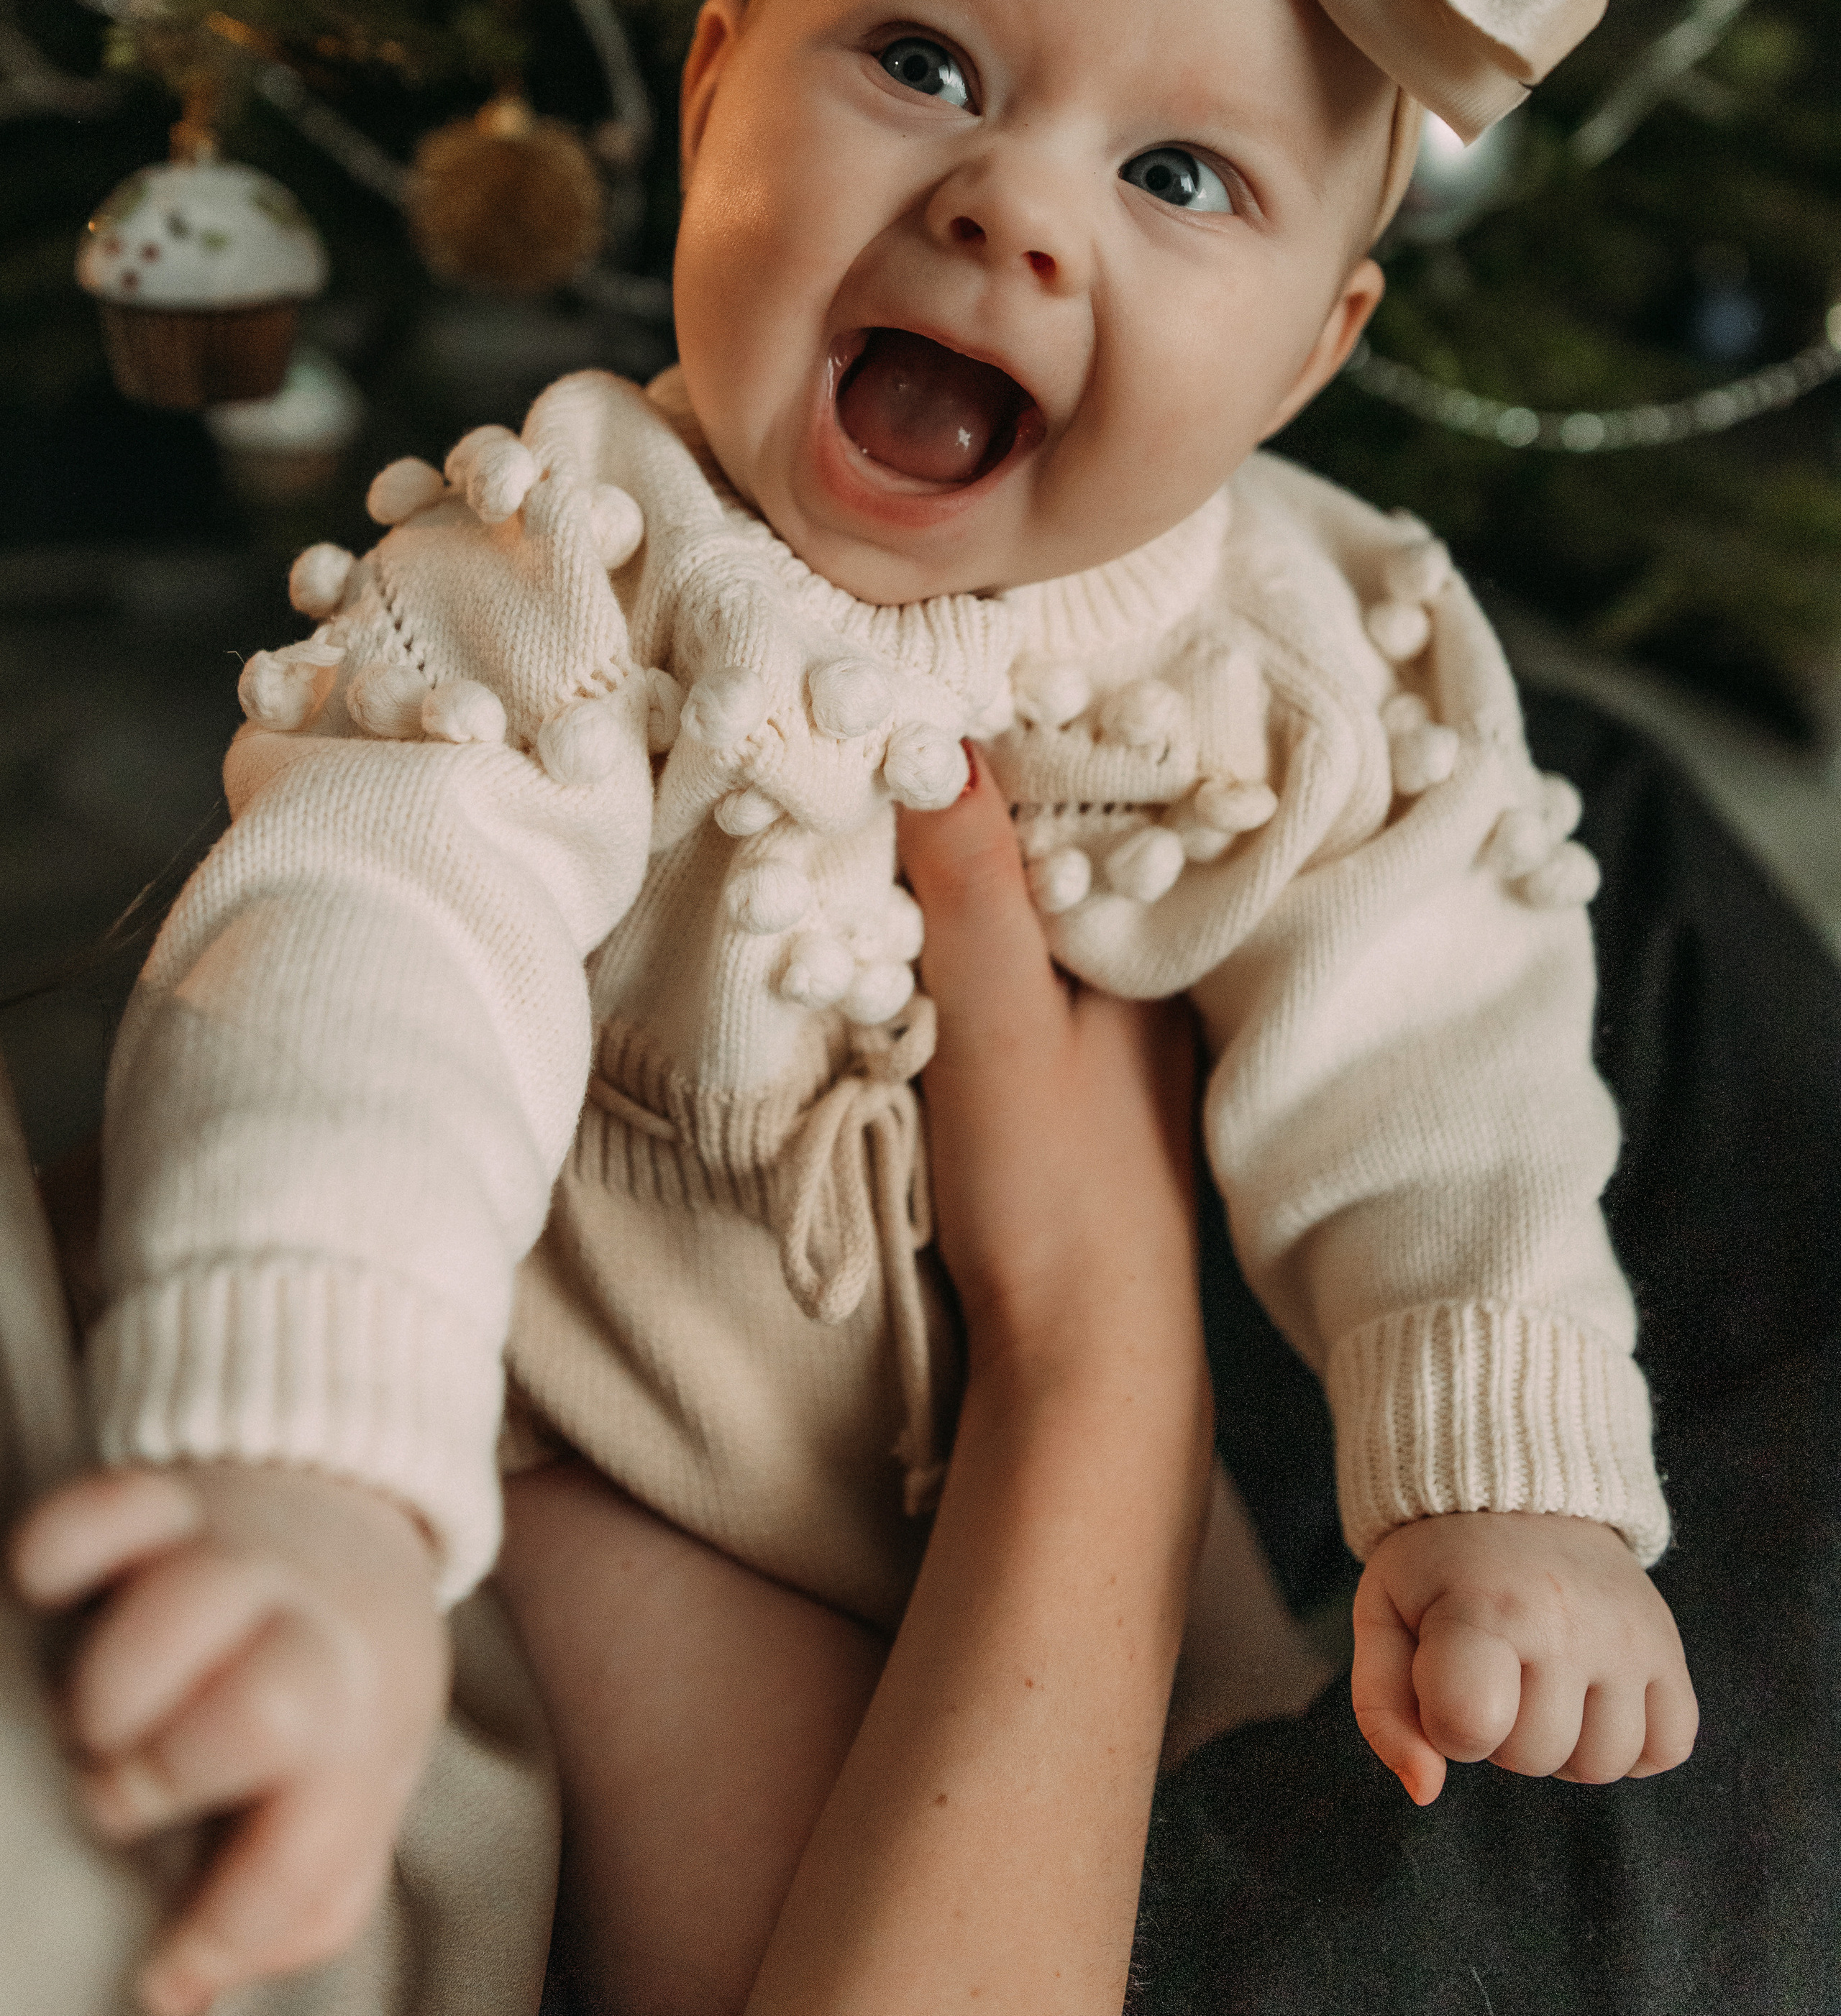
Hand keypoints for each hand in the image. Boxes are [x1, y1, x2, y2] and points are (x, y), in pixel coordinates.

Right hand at [9, 1460, 449, 2014]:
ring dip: (108, 1688)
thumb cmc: (337, 1695)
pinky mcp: (168, 1500)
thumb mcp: (353, 1796)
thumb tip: (178, 1991)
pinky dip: (58, 1554)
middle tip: (124, 1795)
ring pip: (180, 1611)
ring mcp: (237, 1562)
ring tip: (93, 1719)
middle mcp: (308, 1641)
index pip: (305, 1863)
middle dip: (162, 1777)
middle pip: (260, 1715)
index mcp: (358, 1737)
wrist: (353, 1529)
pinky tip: (53, 1596)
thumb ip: (293, 1901)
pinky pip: (105, 1510)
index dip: (223, 1930)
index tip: (164, 1966)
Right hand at [896, 745, 1204, 1386]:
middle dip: (962, 784)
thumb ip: (976, 889)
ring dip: (948, 858)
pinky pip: (1001, 961)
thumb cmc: (1061, 1197)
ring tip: (860, 789)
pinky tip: (892, 915)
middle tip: (860, 719)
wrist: (1084, 1363)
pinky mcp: (1057, 1069)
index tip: (913, 672)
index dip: (1001, 724)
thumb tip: (939, 740)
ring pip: (1018, 899)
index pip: (1085, 784)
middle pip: (1045, 835)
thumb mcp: (1005, 1024)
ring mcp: (1101, 1018)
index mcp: (1152, 933)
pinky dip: (947, 929)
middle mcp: (1138, 963)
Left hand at [1351, 1510, 1697, 1804]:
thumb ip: (1384, 1711)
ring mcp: (1625, 1635)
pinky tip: (1592, 1697)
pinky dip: (1631, 1744)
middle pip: (1534, 1757)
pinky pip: (1667, 1749)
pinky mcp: (1667, 1646)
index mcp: (1482, 1607)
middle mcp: (1564, 1619)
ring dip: (1564, 1745)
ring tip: (1540, 1683)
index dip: (1447, 1726)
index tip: (1443, 1681)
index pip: (1471, 1725)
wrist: (1517, 1493)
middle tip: (1495, 1670)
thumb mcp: (1383, 1618)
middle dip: (1501, 1734)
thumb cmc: (1438, 1570)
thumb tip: (1425, 1790)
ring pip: (1603, 1765)